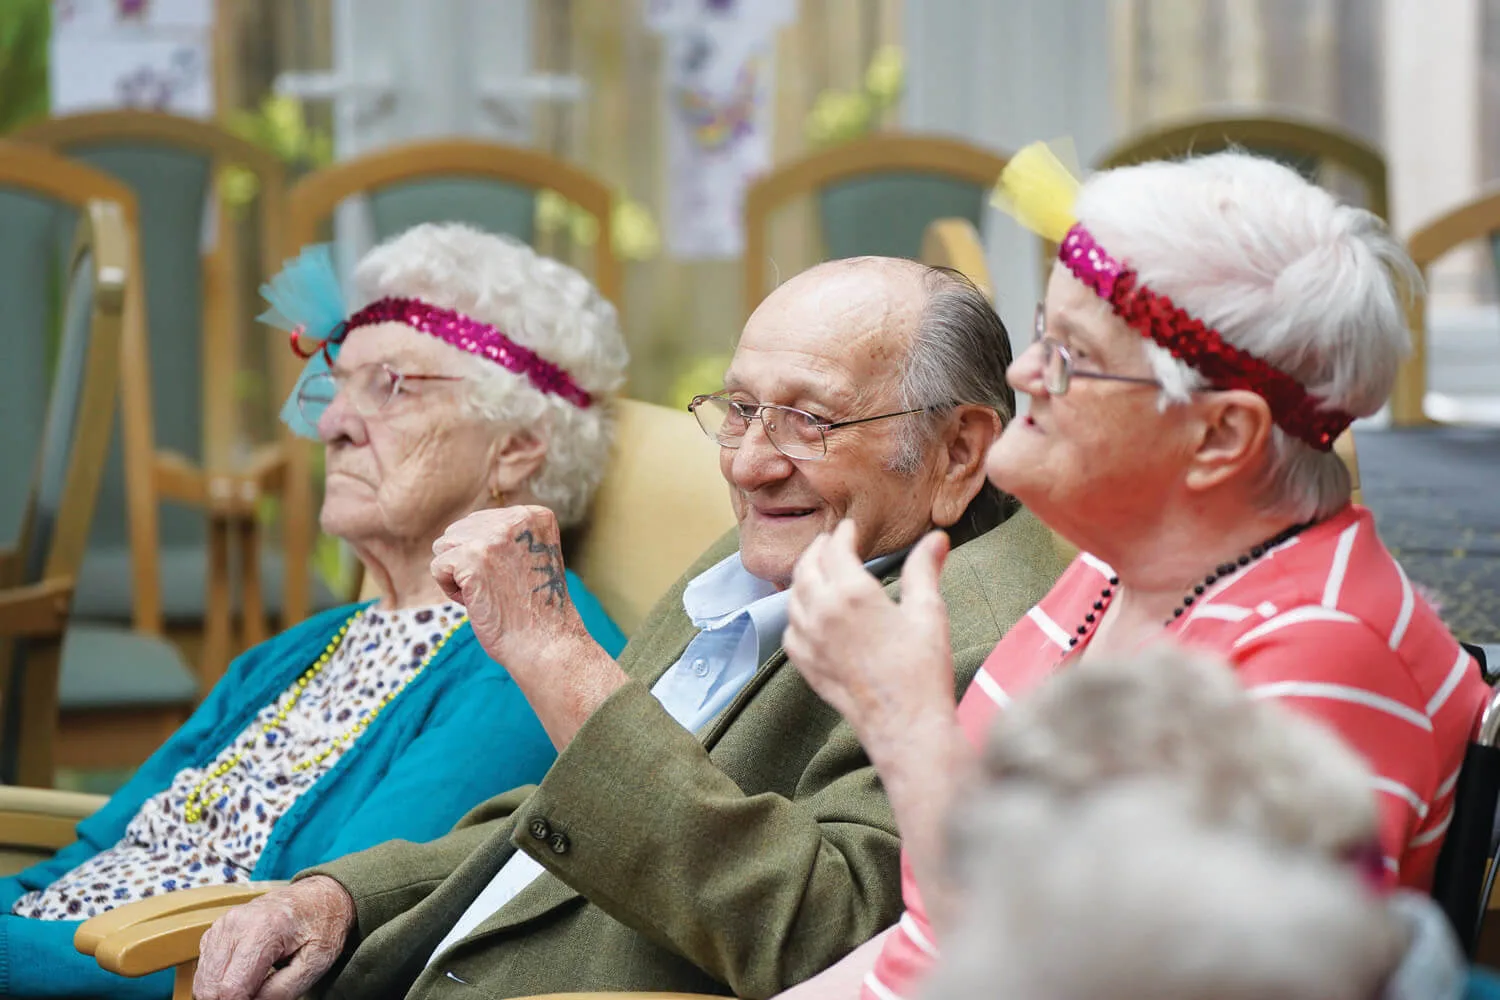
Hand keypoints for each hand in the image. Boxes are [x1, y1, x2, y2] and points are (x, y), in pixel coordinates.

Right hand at [194, 876, 355, 999]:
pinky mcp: (217, 930)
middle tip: (258, 997)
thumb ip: (281, 991)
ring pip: (203, 979)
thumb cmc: (322, 926)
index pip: (232, 988)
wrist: (319, 897)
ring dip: (222, 993)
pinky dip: (218, 981)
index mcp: (264, 929)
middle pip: (210, 986)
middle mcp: (236, 923)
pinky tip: (243, 977)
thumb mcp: (315, 963)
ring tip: (253, 988)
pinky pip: (205, 968)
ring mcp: (223, 924)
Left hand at [430, 506, 591, 667]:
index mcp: (534, 515)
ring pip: (444, 547)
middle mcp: (516, 519)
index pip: (480, 522)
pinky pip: (438, 567)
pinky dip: (450, 590)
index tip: (512, 576)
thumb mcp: (530, 555)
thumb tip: (459, 530)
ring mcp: (493, 537)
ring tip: (488, 592)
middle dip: (469, 562)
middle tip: (499, 587)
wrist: (543, 643)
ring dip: (458, 575)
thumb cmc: (533, 607)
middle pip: (459, 531)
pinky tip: (477, 601)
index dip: (487, 555)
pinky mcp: (472, 558)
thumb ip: (505, 534)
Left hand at [784, 521, 957, 762]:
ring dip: (804, 577)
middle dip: (818, 549)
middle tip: (829, 542)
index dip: (843, 534)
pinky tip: (809, 613)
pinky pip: (790, 628)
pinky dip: (797, 613)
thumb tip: (936, 538)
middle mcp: (822, 612)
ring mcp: (808, 639)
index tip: (849, 528)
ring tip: (818, 571)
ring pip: (793, 595)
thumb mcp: (928, 612)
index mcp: (852, 593)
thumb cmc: (922, 669)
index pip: (836, 548)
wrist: (905, 724)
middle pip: (807, 567)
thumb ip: (924, 569)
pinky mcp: (805, 663)